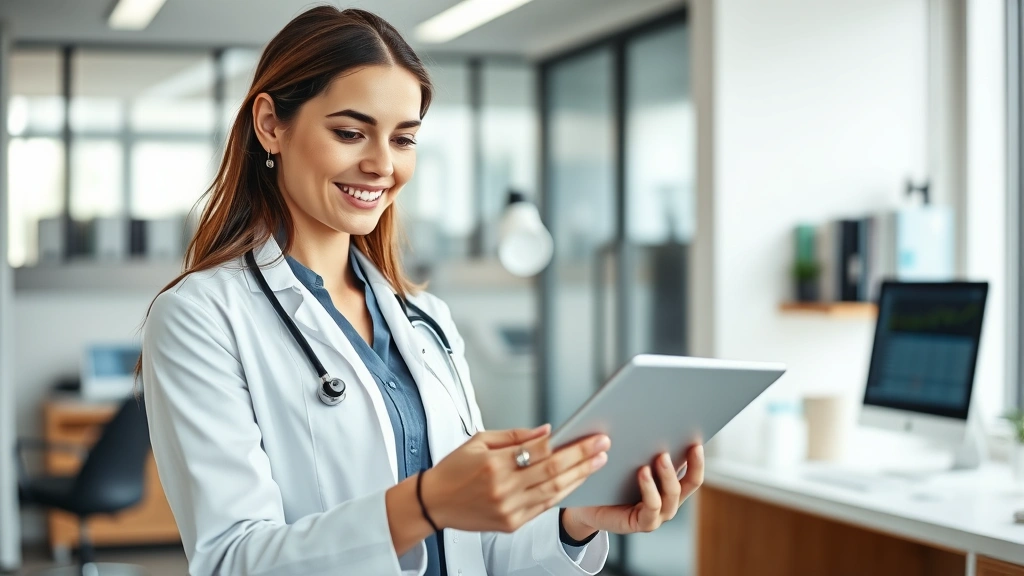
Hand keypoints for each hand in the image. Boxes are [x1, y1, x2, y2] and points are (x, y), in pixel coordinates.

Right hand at [420, 425, 609, 533]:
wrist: (433, 503)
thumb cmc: (454, 469)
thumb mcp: (479, 440)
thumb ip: (515, 436)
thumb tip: (547, 431)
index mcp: (495, 463)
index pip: (542, 450)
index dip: (570, 443)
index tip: (590, 435)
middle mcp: (503, 487)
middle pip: (553, 470)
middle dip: (583, 457)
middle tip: (603, 446)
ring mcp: (509, 508)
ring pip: (554, 491)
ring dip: (580, 476)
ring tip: (597, 463)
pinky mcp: (511, 523)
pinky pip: (544, 507)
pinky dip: (563, 493)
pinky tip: (576, 482)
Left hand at [561, 444, 703, 538]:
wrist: (587, 507)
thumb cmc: (610, 481)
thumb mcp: (630, 461)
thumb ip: (644, 449)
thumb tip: (654, 421)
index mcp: (669, 485)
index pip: (693, 473)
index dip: (698, 458)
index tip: (697, 439)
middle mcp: (669, 501)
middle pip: (691, 483)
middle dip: (693, 464)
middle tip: (688, 445)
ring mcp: (658, 514)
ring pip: (672, 494)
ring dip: (668, 474)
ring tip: (661, 456)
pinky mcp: (642, 523)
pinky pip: (652, 507)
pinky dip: (650, 489)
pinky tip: (643, 472)